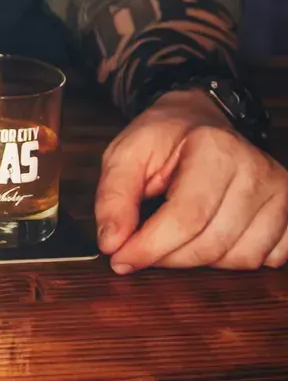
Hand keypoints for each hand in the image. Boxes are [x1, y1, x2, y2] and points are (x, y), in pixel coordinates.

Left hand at [95, 90, 287, 271]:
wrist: (202, 120)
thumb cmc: (164, 139)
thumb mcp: (126, 153)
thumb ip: (114, 196)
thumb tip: (111, 242)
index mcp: (215, 148)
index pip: (186, 218)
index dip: (149, 247)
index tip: (119, 259)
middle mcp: (257, 170)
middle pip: (212, 244)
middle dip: (168, 257)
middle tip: (139, 251)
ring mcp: (281, 192)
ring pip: (239, 258)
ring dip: (199, 259)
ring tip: (177, 232)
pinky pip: (265, 260)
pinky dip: (232, 258)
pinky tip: (211, 234)